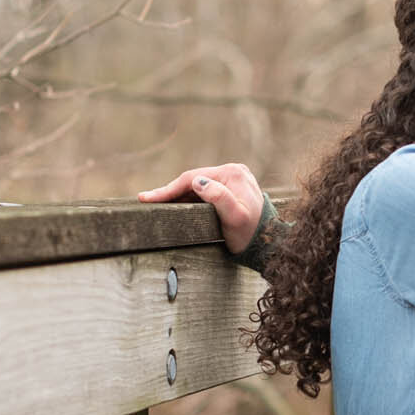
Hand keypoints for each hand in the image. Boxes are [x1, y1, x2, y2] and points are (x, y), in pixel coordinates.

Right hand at [137, 163, 265, 253]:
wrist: (269, 243)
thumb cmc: (250, 233)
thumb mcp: (234, 217)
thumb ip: (218, 197)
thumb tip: (198, 182)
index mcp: (232, 173)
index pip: (192, 178)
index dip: (168, 189)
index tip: (148, 198)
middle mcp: (233, 171)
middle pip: (193, 180)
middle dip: (170, 191)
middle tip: (145, 199)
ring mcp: (233, 179)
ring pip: (197, 185)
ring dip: (178, 194)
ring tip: (156, 201)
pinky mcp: (232, 188)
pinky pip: (205, 190)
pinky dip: (189, 197)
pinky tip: (175, 203)